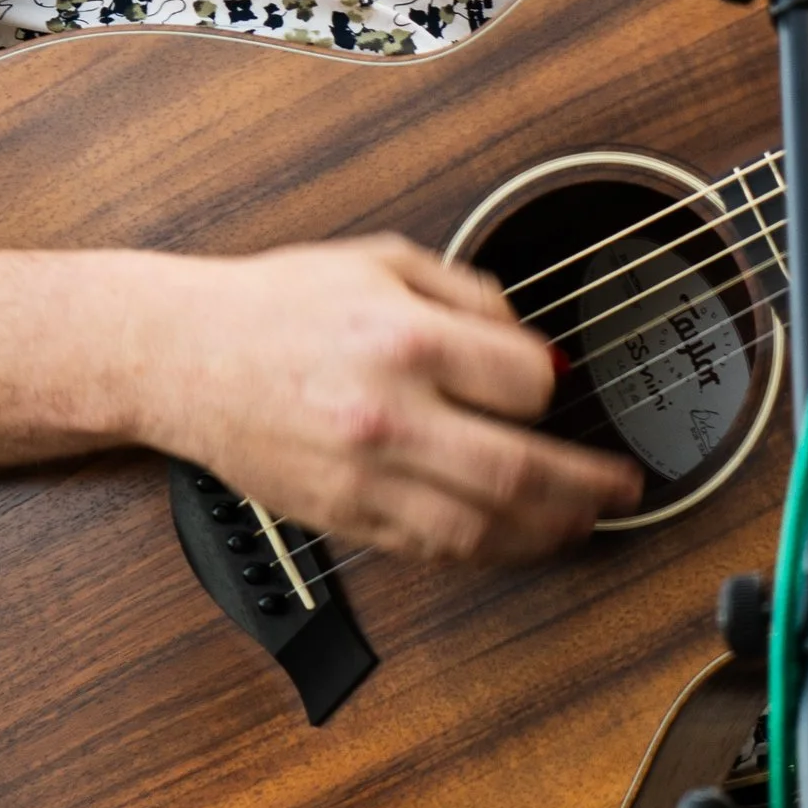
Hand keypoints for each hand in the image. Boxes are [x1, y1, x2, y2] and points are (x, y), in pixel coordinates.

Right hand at [137, 235, 643, 565]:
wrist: (184, 356)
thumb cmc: (277, 305)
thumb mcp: (380, 259)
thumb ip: (467, 291)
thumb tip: (531, 341)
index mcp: (403, 337)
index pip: (524, 378)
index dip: (556, 383)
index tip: (561, 385)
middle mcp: (388, 412)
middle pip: (518, 468)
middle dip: (587, 483)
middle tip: (624, 483)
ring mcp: (365, 474)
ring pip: (482, 527)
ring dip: (549, 531)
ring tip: (585, 521)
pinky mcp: (345, 516)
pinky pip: (434, 548)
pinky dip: (487, 548)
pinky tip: (516, 537)